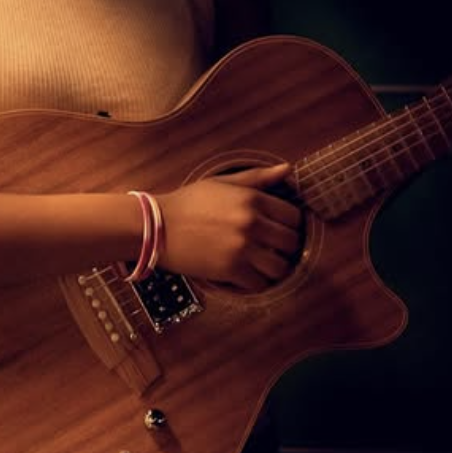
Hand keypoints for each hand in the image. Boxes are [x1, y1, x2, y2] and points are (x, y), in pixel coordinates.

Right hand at [156, 163, 301, 291]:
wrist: (157, 226)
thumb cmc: (189, 202)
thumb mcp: (222, 182)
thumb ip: (257, 177)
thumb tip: (288, 169)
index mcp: (252, 199)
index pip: (294, 217)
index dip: (289, 224)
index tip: (279, 229)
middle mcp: (251, 223)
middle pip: (292, 243)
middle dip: (285, 247)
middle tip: (272, 248)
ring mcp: (242, 248)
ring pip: (280, 268)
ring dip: (274, 267)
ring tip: (263, 263)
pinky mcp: (230, 270)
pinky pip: (260, 284)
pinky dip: (256, 282)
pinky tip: (247, 274)